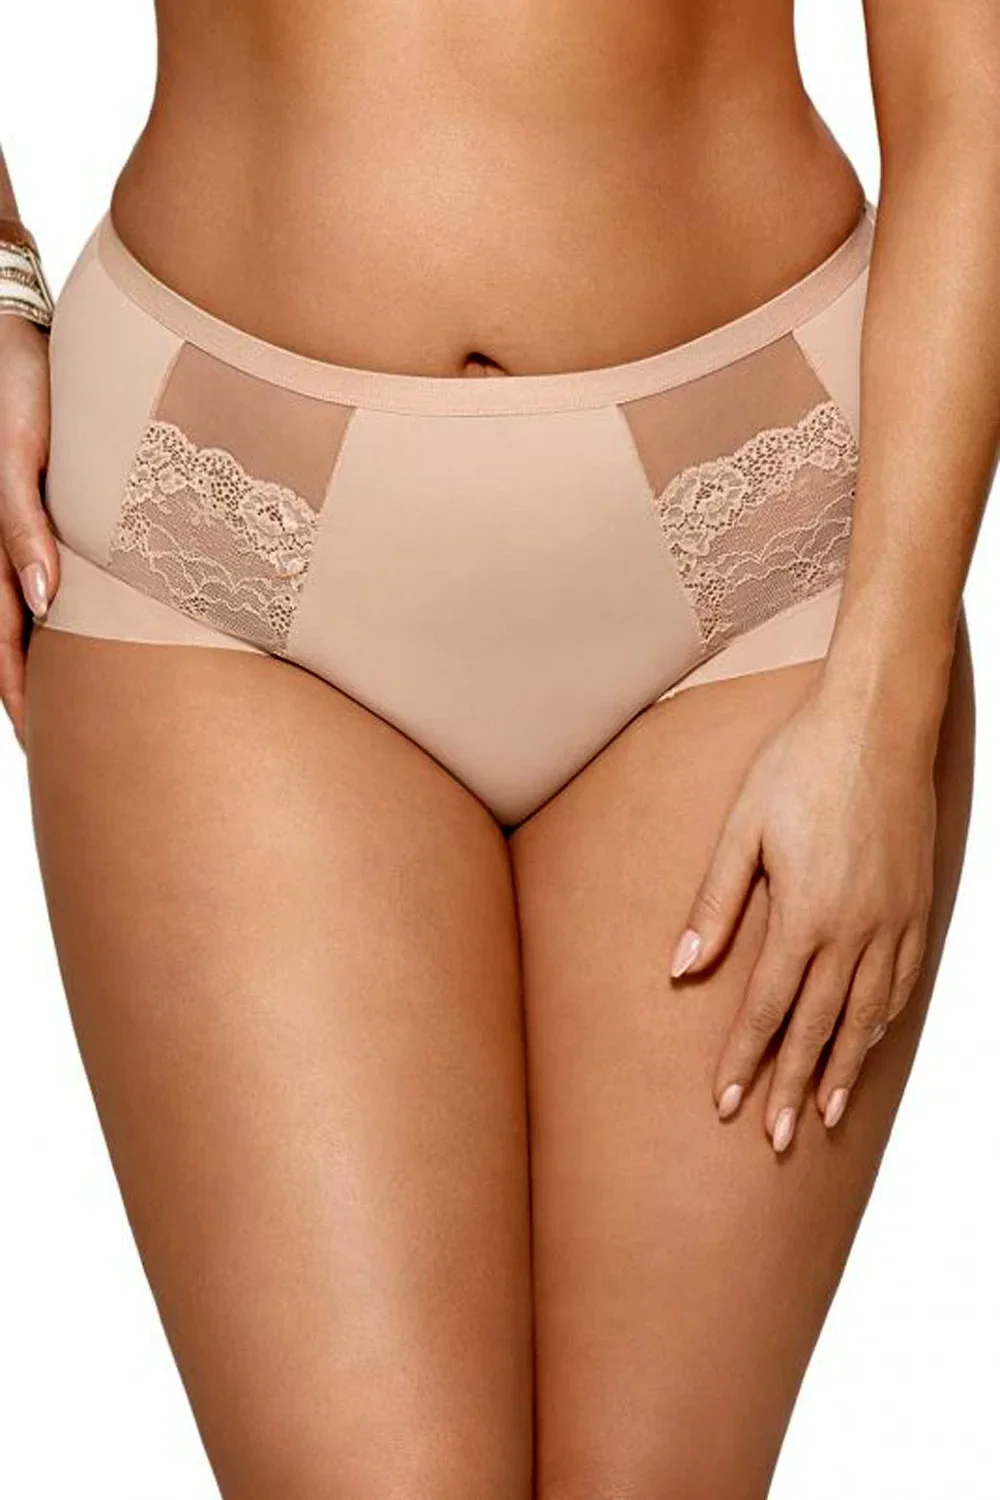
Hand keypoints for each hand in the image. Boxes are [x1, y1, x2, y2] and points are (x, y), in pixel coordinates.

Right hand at [0, 311, 56, 747]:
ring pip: (20, 611)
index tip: (42, 740)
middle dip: (29, 692)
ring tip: (65, 711)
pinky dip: (44, 615)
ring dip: (36, 661)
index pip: (3, 637)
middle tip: (59, 748)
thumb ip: (24, 526)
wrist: (14, 323)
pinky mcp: (29, 505)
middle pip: (9, 636)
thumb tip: (44, 605)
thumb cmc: (17, 381)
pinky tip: (69, 635)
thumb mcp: (18, 453)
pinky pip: (31, 571)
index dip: (20, 691)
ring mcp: (13, 526)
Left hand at [669, 677, 937, 1152]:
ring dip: (844, 1070)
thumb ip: (715, 904)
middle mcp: (854, 929)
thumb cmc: (802, 764)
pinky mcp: (916, 905)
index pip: (768, 1009)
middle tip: (775, 1138)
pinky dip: (883, 1023)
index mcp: (803, 913)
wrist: (878, 721)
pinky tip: (870, 1043)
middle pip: (819, 1028)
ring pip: (867, 1016)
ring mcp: (892, 921)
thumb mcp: (743, 829)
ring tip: (826, 1115)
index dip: (744, 1060)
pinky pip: (902, 983)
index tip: (725, 1104)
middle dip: (791, 1087)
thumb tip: (682, 969)